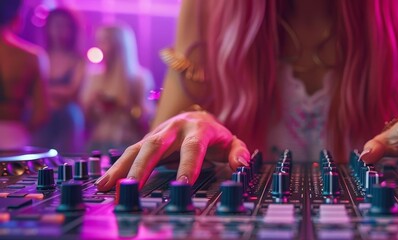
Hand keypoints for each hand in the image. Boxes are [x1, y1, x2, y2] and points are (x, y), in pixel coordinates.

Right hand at [95, 111, 250, 190]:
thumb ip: (238, 152)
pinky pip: (129, 152)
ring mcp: (157, 132)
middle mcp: (174, 128)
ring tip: (109, 185)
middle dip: (143, 166)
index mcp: (198, 128)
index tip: (182, 183)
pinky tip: (104, 182)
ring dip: (122, 167)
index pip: (193, 147)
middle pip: (156, 145)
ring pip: (138, 148)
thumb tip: (240, 165)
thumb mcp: (231, 141)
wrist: (196, 115)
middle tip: (132, 185)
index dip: (188, 164)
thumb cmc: (214, 134)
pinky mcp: (145, 140)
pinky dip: (116, 167)